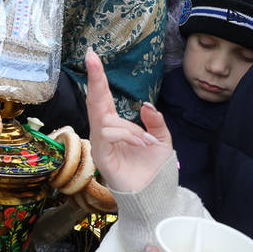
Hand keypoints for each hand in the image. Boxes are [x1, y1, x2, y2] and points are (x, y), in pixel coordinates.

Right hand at [85, 49, 171, 192]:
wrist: (154, 195)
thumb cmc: (154, 170)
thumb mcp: (161, 139)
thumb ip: (154, 121)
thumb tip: (144, 104)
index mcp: (116, 125)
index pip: (103, 98)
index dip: (98, 78)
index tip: (92, 56)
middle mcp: (104, 131)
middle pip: (96, 101)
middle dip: (95, 79)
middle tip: (91, 57)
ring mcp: (100, 143)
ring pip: (109, 121)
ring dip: (132, 129)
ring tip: (147, 144)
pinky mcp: (101, 155)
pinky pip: (108, 134)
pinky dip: (128, 137)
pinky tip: (141, 146)